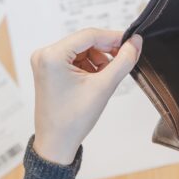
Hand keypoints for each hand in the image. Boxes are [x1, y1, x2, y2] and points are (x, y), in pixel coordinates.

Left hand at [30, 28, 141, 164]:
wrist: (57, 143)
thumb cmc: (73, 120)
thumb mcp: (104, 86)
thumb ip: (123, 61)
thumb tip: (135, 42)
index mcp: (52, 55)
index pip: (89, 35)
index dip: (113, 37)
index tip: (132, 42)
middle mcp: (44, 54)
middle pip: (84, 41)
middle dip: (106, 50)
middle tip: (125, 58)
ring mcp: (45, 62)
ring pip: (81, 50)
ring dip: (98, 59)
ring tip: (106, 77)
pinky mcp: (49, 70)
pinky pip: (74, 59)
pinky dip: (89, 65)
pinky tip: (96, 79)